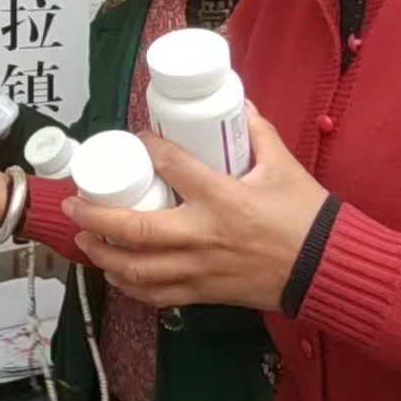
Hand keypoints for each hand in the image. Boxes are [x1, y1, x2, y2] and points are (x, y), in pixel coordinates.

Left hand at [64, 106, 329, 311]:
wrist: (327, 270)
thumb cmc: (308, 218)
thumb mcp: (284, 167)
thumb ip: (259, 133)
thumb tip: (239, 105)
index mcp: (223, 198)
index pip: (171, 165)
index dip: (147, 147)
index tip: (136, 139)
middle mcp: (203, 235)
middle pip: (134, 229)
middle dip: (95, 215)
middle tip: (73, 201)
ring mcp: (201, 269)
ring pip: (137, 269)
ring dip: (103, 254)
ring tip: (84, 237)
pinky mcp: (205, 293)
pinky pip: (158, 295)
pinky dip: (130, 286)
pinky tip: (115, 273)